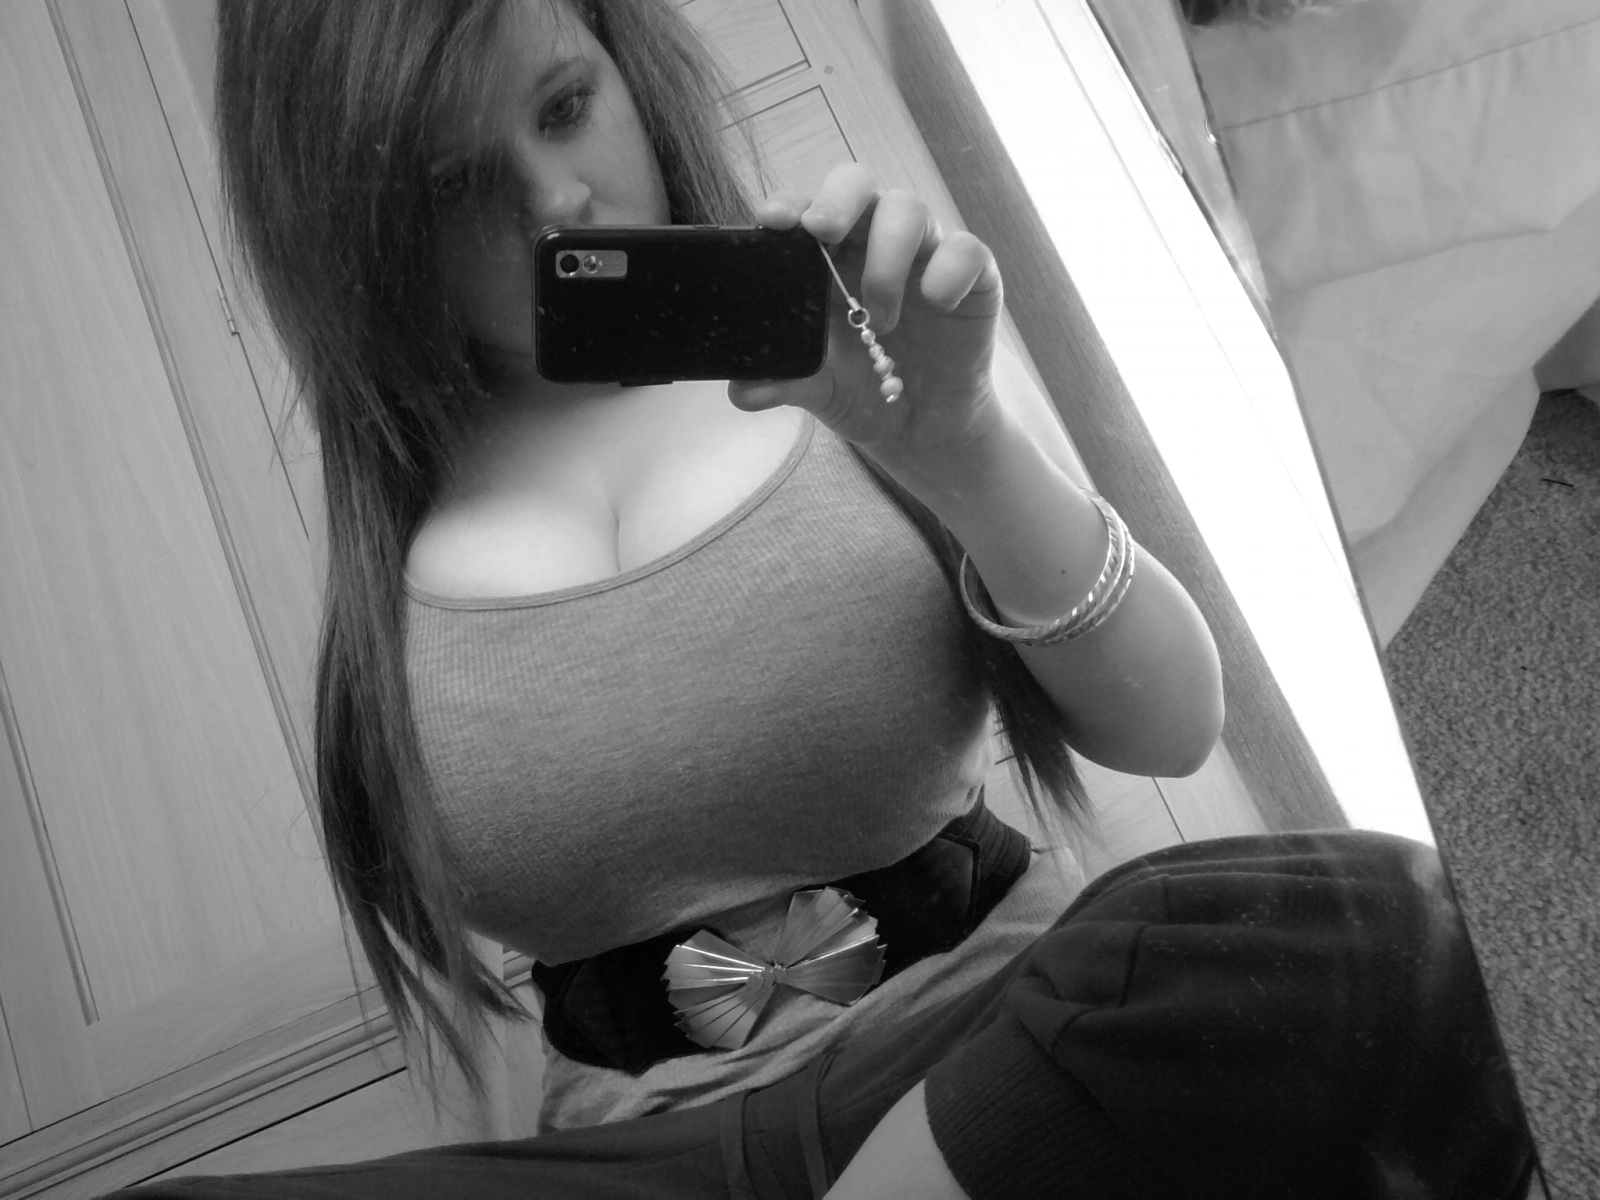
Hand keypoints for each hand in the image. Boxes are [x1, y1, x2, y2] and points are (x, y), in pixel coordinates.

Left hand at [729, 163, 1005, 478]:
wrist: (923, 428)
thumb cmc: (863, 388)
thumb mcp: (818, 387)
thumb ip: (783, 380)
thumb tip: (742, 391)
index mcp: (827, 255)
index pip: (804, 209)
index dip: (788, 204)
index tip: (770, 220)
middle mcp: (873, 240)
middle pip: (856, 182)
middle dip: (837, 198)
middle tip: (821, 230)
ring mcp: (924, 253)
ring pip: (909, 208)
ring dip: (887, 256)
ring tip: (878, 318)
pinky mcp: (973, 276)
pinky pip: (967, 250)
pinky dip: (949, 270)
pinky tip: (938, 302)